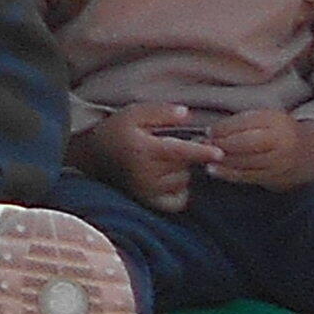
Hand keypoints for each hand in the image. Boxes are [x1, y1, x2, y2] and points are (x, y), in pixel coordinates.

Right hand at [79, 106, 214, 208]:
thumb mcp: (135, 112)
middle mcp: (146, 173)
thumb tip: (187, 115)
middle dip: (188, 155)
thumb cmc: (118, 130)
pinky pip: (179, 200)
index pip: (179, 151)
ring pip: (183, 181)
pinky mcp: (150, 202)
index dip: (201, 152)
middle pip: (185, 165)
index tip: (219, 152)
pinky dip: (181, 190)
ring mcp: (148, 190)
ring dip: (182, 171)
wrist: (94, 155)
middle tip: (174, 146)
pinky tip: (170, 178)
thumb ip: (161, 112)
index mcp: (144, 149)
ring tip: (166, 161)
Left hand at [199, 108, 313, 190]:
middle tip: (203, 145)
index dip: (224, 128)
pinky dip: (229, 174)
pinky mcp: (276, 178)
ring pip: (246, 163)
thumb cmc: (278, 131)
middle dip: (222, 145)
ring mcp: (280, 163)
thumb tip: (209, 131)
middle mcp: (281, 142)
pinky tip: (214, 170)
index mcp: (276, 122)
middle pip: (246, 144)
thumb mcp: (264, 118)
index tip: (208, 131)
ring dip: (222, 161)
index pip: (246, 124)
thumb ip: (241, 122)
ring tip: (205, 158)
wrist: (310, 152)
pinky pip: (249, 177)